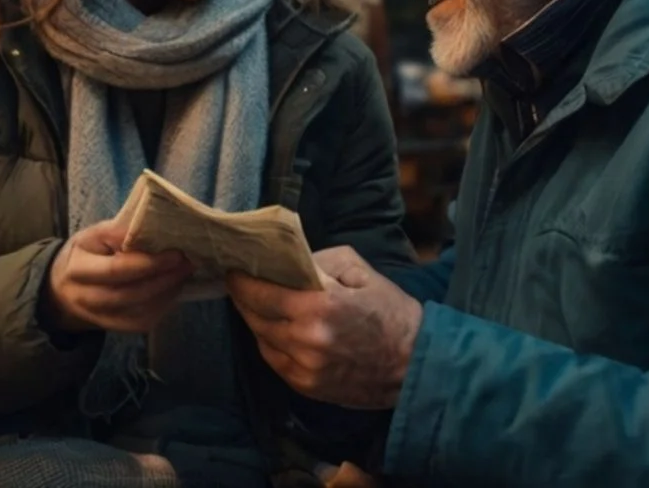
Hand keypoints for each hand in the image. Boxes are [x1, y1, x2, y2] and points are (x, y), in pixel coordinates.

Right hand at [41, 217, 192, 333]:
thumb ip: (119, 233)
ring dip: (166, 294)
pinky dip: (162, 307)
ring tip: (183, 274)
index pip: (116, 270)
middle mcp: (85, 298)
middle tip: (187, 264)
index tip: (175, 253)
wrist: (63, 287)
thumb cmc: (85, 254)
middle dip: (163, 279)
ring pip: (138, 312)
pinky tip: (172, 290)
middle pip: (129, 294)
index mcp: (78, 268)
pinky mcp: (112, 327)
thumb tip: (154, 227)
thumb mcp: (93, 235)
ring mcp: (98, 317)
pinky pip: (141, 323)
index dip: (148, 263)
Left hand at [227, 245, 421, 409]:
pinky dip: (270, 342)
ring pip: (260, 339)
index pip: (259, 291)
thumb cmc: (390, 310)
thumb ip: (317, 261)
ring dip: (255, 319)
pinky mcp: (306, 387)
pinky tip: (275, 328)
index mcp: (319, 305)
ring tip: (256, 302)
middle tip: (240, 281)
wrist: (415, 363)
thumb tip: (285, 262)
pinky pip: (274, 360)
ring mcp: (304, 368)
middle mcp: (305, 340)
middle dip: (243, 297)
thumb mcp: (358, 269)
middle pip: (253, 315)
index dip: (240, 278)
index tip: (233, 267)